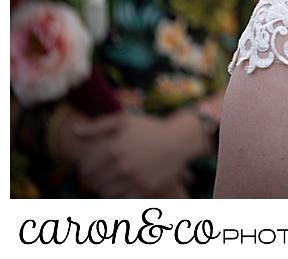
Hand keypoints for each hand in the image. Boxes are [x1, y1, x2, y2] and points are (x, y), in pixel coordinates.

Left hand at [64, 110, 207, 198]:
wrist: (180, 140)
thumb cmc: (150, 128)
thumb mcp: (124, 120)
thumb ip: (97, 126)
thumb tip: (75, 131)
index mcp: (113, 149)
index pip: (85, 168)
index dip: (84, 168)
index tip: (90, 166)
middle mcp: (122, 167)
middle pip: (93, 183)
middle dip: (93, 179)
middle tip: (99, 175)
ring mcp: (134, 180)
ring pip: (106, 193)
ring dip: (104, 188)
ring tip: (110, 181)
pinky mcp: (145, 190)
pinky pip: (123, 199)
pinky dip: (119, 195)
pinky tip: (123, 187)